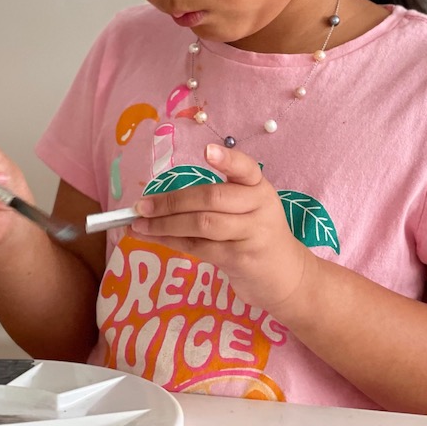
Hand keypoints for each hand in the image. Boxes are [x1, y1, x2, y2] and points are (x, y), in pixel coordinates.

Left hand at [130, 143, 314, 312]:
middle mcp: (259, 207)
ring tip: (140, 225)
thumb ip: (217, 198)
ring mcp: (252, 235)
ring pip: (202, 224)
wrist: (286, 275)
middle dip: (172, 201)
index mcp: (259, 187)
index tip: (206, 151)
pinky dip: (172, 241)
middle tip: (142, 205)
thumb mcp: (249, 208)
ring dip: (165, 225)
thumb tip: (160, 198)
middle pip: (212, 198)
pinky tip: (155, 238)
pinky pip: (199, 247)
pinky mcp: (240, 259)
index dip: (227, 159)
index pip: (245, 168)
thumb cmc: (258, 234)